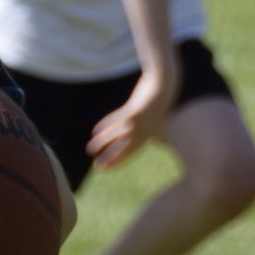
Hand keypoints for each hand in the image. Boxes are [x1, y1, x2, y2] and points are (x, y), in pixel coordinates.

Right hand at [84, 55, 179, 170]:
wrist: (164, 86)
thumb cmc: (160, 103)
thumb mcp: (159, 119)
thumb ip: (158, 131)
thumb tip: (160, 140)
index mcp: (148, 136)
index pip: (131, 153)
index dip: (118, 161)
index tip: (106, 168)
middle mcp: (143, 132)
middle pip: (123, 148)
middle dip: (110, 158)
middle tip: (97, 167)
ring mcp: (139, 122)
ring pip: (117, 135)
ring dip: (102, 143)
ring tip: (90, 149)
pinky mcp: (134, 110)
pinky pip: (116, 119)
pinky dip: (106, 125)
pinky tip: (96, 131)